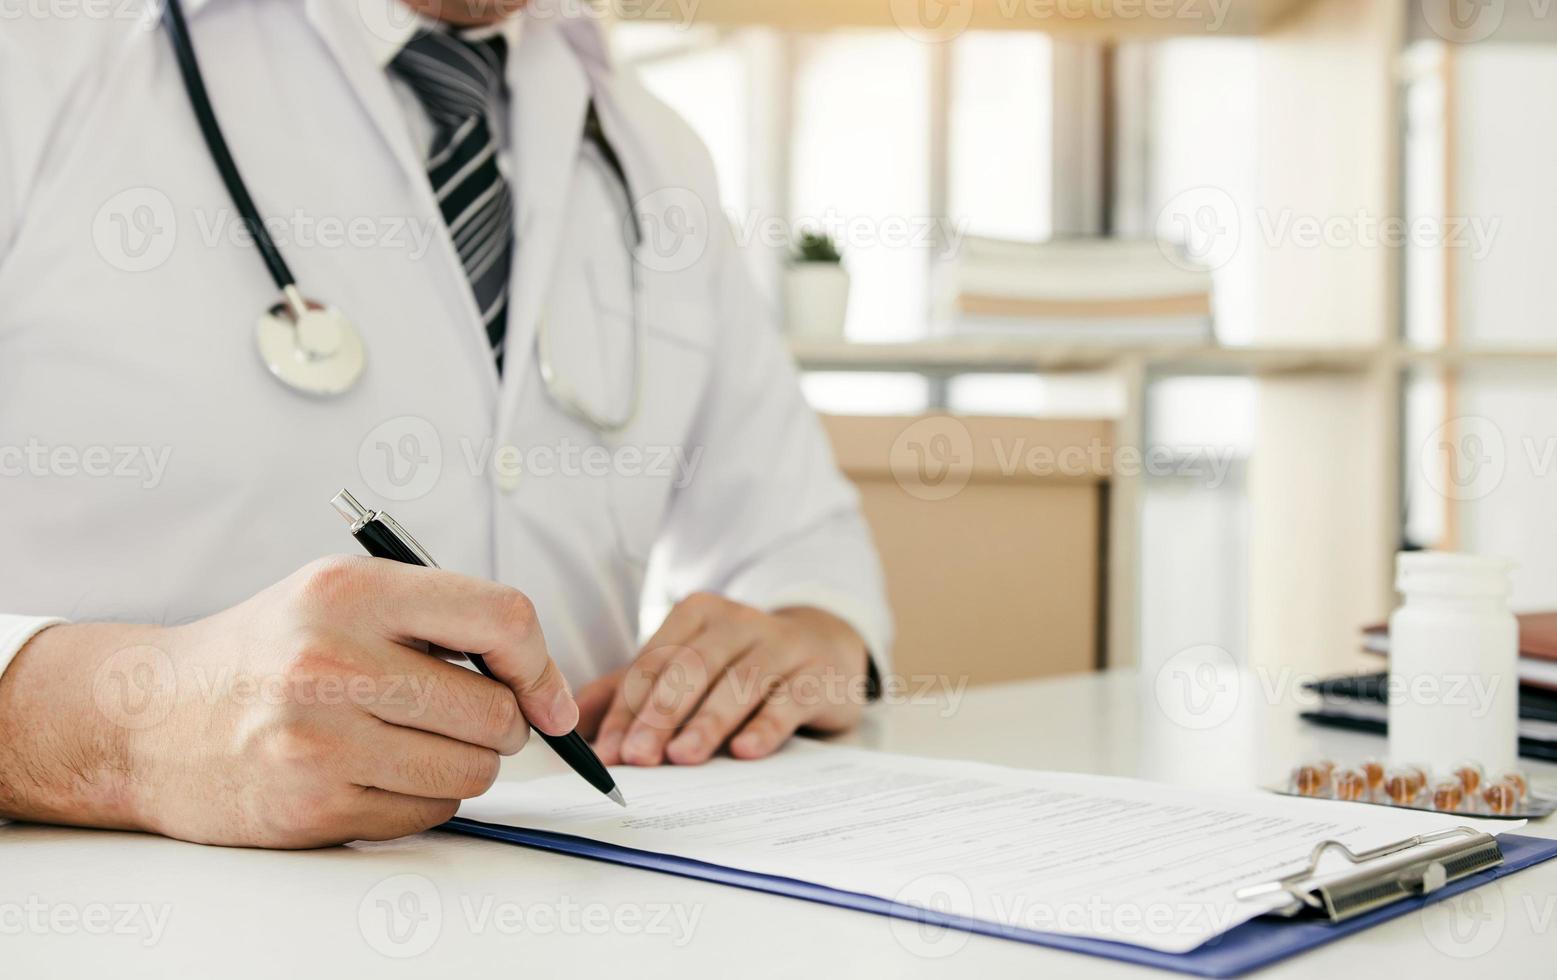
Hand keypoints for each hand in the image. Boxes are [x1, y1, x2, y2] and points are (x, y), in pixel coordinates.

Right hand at [0, 556, 575, 847]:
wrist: (150, 721)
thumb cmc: (266, 652)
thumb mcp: (341, 595)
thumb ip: (438, 617)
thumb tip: (541, 683)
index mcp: (351, 590)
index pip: (500, 618)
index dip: (541, 663)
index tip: (547, 697)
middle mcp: (332, 660)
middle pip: (494, 711)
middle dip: (502, 724)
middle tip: (468, 718)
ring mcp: (320, 739)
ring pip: (472, 772)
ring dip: (465, 765)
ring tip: (414, 741)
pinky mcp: (313, 805)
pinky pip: (429, 812)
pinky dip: (423, 798)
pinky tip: (377, 772)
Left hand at [581, 595, 869, 766]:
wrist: (822, 647)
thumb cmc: (740, 664)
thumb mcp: (685, 668)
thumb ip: (630, 691)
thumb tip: (571, 721)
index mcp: (696, 616)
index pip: (653, 663)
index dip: (626, 709)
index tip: (607, 752)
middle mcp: (738, 622)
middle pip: (691, 668)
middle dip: (660, 714)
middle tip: (638, 756)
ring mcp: (781, 646)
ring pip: (739, 682)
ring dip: (708, 722)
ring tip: (683, 757)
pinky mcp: (818, 674)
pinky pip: (790, 699)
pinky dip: (766, 725)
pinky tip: (746, 750)